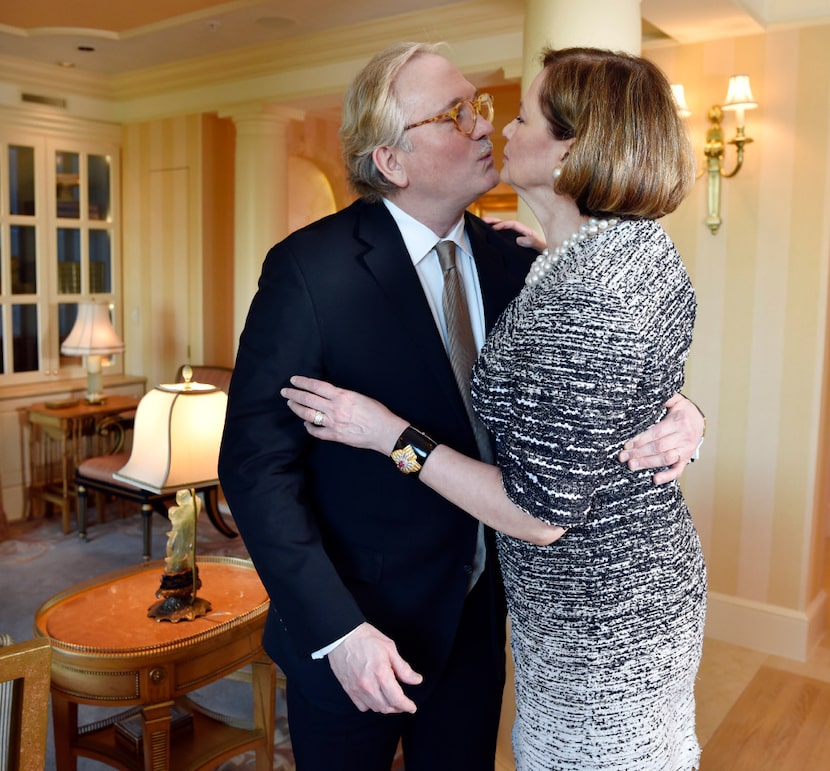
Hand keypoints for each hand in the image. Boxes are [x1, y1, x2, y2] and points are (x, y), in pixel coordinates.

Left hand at [281, 375, 406, 454]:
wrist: (384, 431)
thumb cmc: (377, 412)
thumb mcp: (359, 396)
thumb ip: (342, 395)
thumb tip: (329, 394)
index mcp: (341, 396)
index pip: (316, 386)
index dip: (302, 382)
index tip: (293, 380)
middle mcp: (334, 408)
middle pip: (308, 399)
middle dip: (294, 395)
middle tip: (285, 392)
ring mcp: (333, 423)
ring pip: (308, 414)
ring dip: (297, 409)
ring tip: (291, 404)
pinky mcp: (335, 436)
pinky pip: (316, 431)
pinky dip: (309, 427)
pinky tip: (306, 423)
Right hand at [328, 623, 422, 712]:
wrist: (342, 635)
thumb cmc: (366, 638)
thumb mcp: (389, 648)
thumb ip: (403, 668)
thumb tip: (416, 680)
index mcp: (381, 674)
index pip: (397, 699)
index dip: (407, 706)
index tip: (412, 707)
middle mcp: (369, 685)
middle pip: (387, 707)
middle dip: (398, 708)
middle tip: (403, 703)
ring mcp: (357, 689)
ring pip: (375, 708)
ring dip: (385, 707)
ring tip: (391, 700)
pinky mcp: (348, 689)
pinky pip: (362, 706)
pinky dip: (371, 705)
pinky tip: (375, 697)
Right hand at [483, 216, 546, 251]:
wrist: (554, 265)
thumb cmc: (551, 257)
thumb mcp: (543, 249)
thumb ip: (533, 243)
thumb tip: (519, 239)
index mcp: (529, 233)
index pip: (513, 224)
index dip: (503, 224)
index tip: (493, 228)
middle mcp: (525, 236)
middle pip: (508, 225)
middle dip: (495, 221)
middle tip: (482, 220)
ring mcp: (521, 242)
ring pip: (506, 232)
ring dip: (495, 228)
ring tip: (483, 226)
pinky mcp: (518, 248)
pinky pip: (507, 240)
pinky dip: (498, 237)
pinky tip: (490, 238)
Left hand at [618, 393, 704, 484]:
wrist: (701, 420)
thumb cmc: (682, 410)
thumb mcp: (674, 400)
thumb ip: (663, 398)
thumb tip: (646, 392)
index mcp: (679, 421)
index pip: (656, 433)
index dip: (640, 440)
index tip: (626, 445)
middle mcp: (684, 437)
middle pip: (658, 447)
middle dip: (639, 453)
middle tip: (623, 457)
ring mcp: (686, 449)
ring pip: (665, 458)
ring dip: (647, 463)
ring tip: (631, 466)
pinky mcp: (687, 458)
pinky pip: (678, 470)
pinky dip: (667, 476)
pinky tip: (655, 479)